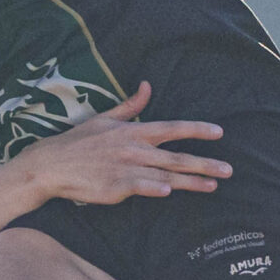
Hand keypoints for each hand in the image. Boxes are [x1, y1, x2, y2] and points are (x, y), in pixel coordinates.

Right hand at [19, 82, 231, 203]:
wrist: (50, 165)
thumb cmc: (77, 143)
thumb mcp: (104, 119)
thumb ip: (131, 106)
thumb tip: (148, 86)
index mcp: (133, 132)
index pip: (172, 128)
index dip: (197, 130)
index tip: (219, 133)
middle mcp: (134, 149)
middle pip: (177, 157)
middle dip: (205, 163)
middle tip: (229, 170)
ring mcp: (126, 169)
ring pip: (166, 176)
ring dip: (192, 182)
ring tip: (214, 186)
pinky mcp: (116, 187)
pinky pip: (141, 187)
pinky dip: (155, 189)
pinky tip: (170, 193)